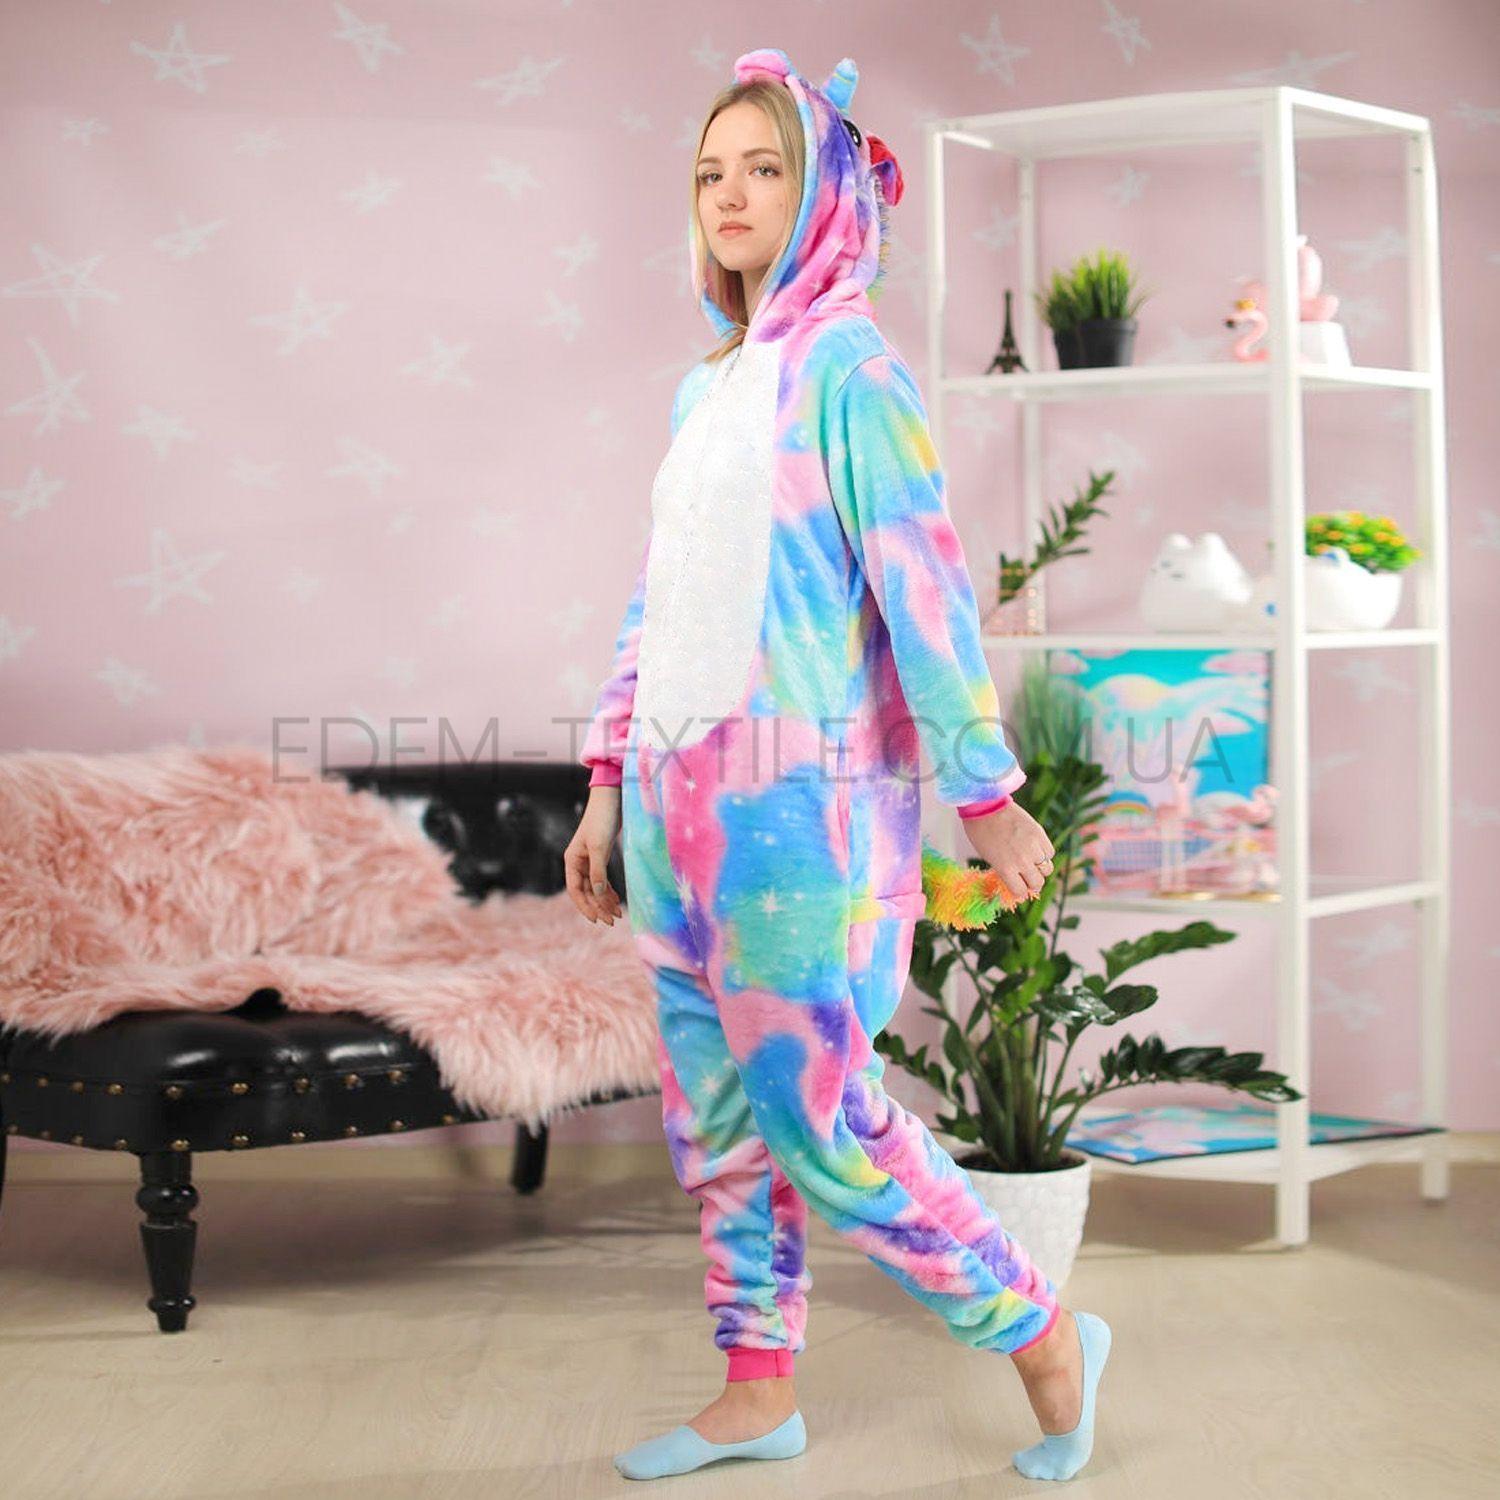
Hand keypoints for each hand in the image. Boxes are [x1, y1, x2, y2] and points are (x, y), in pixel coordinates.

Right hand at [564, 786, 623, 924]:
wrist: (611, 798)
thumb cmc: (602, 820)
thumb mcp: (600, 847)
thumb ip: (599, 872)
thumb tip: (599, 895)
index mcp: (572, 860)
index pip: (575, 890)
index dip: (585, 906)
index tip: (597, 920)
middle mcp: (578, 861)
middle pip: (586, 891)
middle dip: (598, 906)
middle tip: (612, 921)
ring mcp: (589, 859)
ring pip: (595, 886)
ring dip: (604, 900)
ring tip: (617, 914)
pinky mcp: (600, 855)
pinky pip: (602, 878)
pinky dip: (608, 890)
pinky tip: (616, 899)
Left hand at [960, 800, 1055, 901]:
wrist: (985, 805)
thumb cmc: (981, 832)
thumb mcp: (989, 857)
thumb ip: (1005, 870)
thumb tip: (1017, 881)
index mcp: (1005, 868)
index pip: (1020, 891)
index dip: (1019, 891)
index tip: (1018, 887)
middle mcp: (1022, 860)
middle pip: (1038, 882)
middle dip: (1032, 883)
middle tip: (1028, 878)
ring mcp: (1033, 846)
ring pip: (1047, 868)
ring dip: (1040, 868)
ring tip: (1032, 861)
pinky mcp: (1040, 833)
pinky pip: (1050, 852)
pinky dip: (1044, 853)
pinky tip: (1035, 848)